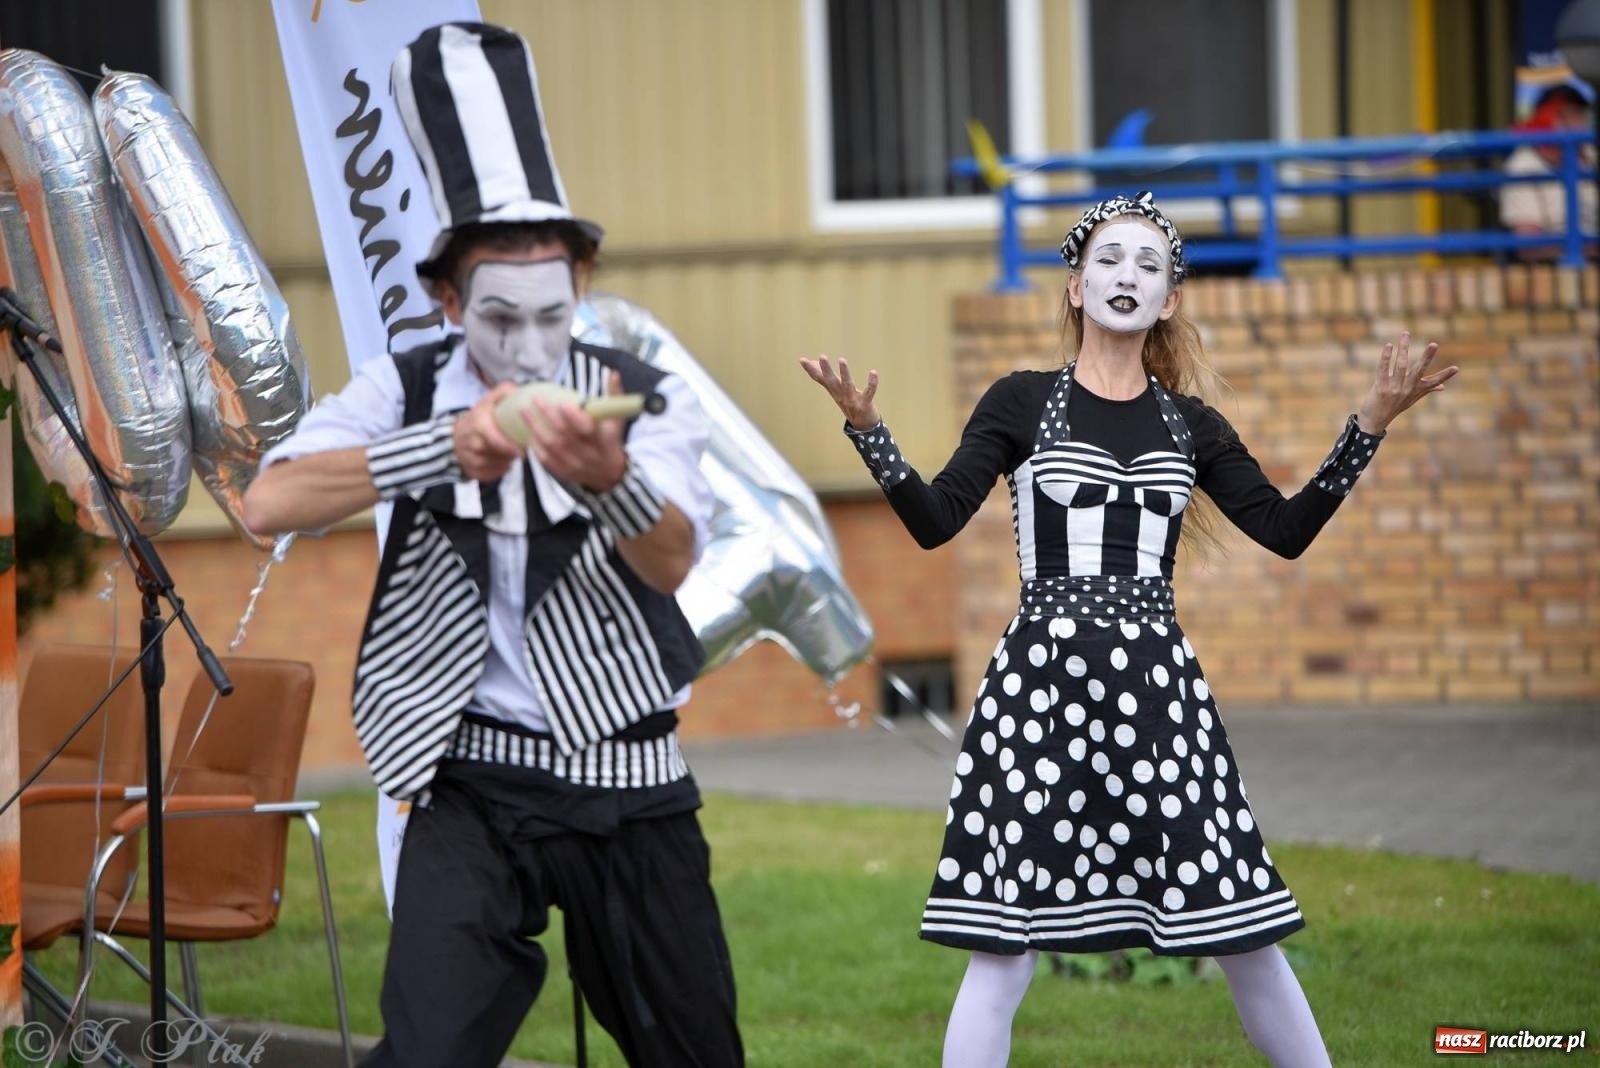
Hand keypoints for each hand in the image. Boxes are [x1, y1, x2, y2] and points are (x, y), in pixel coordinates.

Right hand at [453, 383, 522, 481]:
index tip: (523, 448)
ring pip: (498, 465)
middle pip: (499, 454)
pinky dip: (501, 469)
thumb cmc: (477, 418)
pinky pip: (494, 474)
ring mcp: (470, 460)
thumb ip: (503, 392)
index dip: (511, 446)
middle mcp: (472, 443)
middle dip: (512, 453)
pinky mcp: (472, 472)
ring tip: (511, 453)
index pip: (496, 439)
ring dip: (508, 461)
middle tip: (522, 450)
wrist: (454, 437)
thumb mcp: (487, 401)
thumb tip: (518, 390)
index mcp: (478, 424)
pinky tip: (502, 461)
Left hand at [524, 370, 628, 492]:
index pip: (587, 428)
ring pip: (551, 446)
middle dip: (548, 415)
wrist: (609, 473)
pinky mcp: (564, 472)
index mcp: (604, 441)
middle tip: (536, 398)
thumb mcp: (617, 419)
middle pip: (564, 435)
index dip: (573, 416)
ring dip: (535, 427)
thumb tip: (612, 373)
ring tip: (524, 411)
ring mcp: (575, 465)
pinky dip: (535, 445)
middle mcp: (589, 455)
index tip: (562, 402)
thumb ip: (615, 396)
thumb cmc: (611, 439)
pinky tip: (529, 431)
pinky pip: (545, 459)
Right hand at [799, 355, 880, 429]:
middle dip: (826, 370)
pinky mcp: (865, 404)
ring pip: (847, 385)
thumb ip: (825, 376)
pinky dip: (872, 384)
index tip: (802, 360)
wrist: (863, 425)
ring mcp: (852, 400)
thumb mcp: (836, 389)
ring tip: (842, 360)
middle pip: (831, 381)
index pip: (820, 379)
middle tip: (822, 357)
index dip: (811, 370)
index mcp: (834, 391)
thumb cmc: (849, 403)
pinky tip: (873, 372)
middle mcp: (841, 395)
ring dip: (844, 373)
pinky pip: (869, 393)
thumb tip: (814, 361)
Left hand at [1355, 331, 1458, 434]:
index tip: (1457, 368)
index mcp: (1415, 391)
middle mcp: (1406, 390)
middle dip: (1426, 357)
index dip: (1445, 376)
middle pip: (1418, 371)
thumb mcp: (1411, 399)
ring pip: (1400, 366)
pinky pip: (1383, 370)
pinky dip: (1386, 357)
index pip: (1433, 382)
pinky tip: (1388, 346)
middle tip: (1434, 344)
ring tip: (1405, 334)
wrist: (1373, 422)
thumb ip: (1426, 390)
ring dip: (1403, 349)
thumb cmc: (1393, 407)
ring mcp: (1393, 390)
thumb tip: (1443, 387)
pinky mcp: (1380, 389)